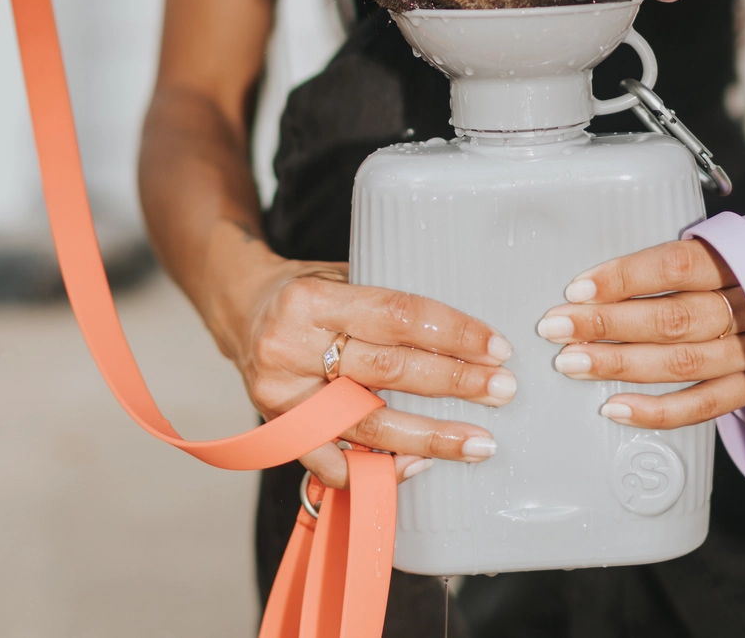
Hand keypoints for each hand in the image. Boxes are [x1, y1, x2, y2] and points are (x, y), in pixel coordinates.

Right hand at [220, 247, 515, 487]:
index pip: (397, 316)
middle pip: (388, 370)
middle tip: (502, 390)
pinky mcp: (277, 432)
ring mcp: (282, 396)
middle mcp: (292, 347)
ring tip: (478, 443)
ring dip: (429, 437)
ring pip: (366, 424)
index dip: (451, 333)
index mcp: (315, 299)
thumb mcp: (342, 273)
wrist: (241, 309)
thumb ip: (387, 300)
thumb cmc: (308, 289)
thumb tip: (465, 328)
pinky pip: (332, 463)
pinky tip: (418, 468)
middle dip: (453, 383)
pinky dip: (377, 469)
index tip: (495, 347)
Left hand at [537, 235, 744, 428]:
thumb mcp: (724, 239)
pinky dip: (657, 412)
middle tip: (556, 327)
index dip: (626, 277)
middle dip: (609, 324)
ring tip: (571, 362)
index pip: (678, 266)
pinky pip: (704, 407)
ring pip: (685, 364)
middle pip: (676, 319)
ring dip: (621, 365)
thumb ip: (676, 258)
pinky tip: (613, 407)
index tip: (577, 286)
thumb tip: (594, 281)